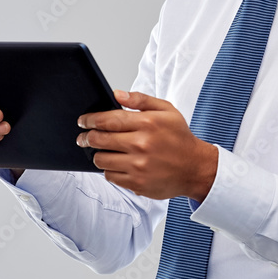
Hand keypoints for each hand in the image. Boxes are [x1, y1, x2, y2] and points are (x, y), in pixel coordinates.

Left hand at [77, 90, 216, 201]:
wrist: (195, 168)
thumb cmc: (179, 138)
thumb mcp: (167, 110)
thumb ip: (141, 100)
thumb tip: (117, 94)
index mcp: (147, 123)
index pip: (108, 120)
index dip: (90, 120)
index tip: (83, 121)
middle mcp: (141, 145)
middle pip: (99, 140)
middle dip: (87, 137)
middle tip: (84, 137)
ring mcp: (138, 166)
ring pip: (101, 160)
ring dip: (98, 154)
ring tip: (103, 151)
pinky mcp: (137, 183)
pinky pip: (110, 176)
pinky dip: (110, 170)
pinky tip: (117, 164)